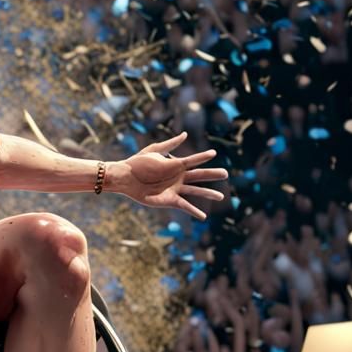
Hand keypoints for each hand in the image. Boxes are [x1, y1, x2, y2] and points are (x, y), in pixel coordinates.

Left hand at [113, 131, 227, 219]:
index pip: (193, 160)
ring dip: (208, 193)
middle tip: (225, 173)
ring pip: (195, 191)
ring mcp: (175, 189)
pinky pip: (184, 206)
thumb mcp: (154, 150)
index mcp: (176, 165)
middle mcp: (178, 178)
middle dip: (212, 174)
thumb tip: (185, 134)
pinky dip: (194, 211)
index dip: (203, 157)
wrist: (126, 177)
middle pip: (199, 176)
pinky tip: (203, 216)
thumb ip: (170, 144)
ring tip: (221, 197)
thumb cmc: (138, 163)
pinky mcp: (169, 200)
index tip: (214, 153)